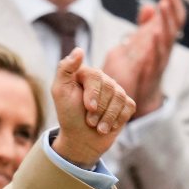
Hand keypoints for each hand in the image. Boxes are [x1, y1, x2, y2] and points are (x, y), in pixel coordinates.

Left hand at [50, 48, 135, 167]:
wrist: (80, 138)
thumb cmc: (68, 114)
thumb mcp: (60, 92)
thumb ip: (65, 69)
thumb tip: (79, 49)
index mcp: (86, 73)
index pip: (96, 76)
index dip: (93, 94)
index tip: (88, 108)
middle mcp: (103, 79)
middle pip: (110, 88)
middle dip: (99, 109)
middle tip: (89, 121)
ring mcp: (116, 91)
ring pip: (120, 98)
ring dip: (107, 118)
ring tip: (97, 127)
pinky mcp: (126, 104)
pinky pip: (129, 108)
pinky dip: (117, 120)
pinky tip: (108, 127)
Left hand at [102, 0, 183, 118]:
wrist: (138, 97)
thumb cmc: (140, 69)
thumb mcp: (141, 43)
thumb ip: (146, 26)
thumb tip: (149, 6)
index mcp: (162, 40)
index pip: (171, 18)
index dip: (172, 2)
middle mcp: (165, 49)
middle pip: (173, 25)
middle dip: (172, 7)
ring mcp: (159, 61)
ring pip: (166, 38)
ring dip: (165, 22)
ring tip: (163, 5)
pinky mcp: (150, 72)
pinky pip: (155, 57)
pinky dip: (156, 45)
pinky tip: (154, 33)